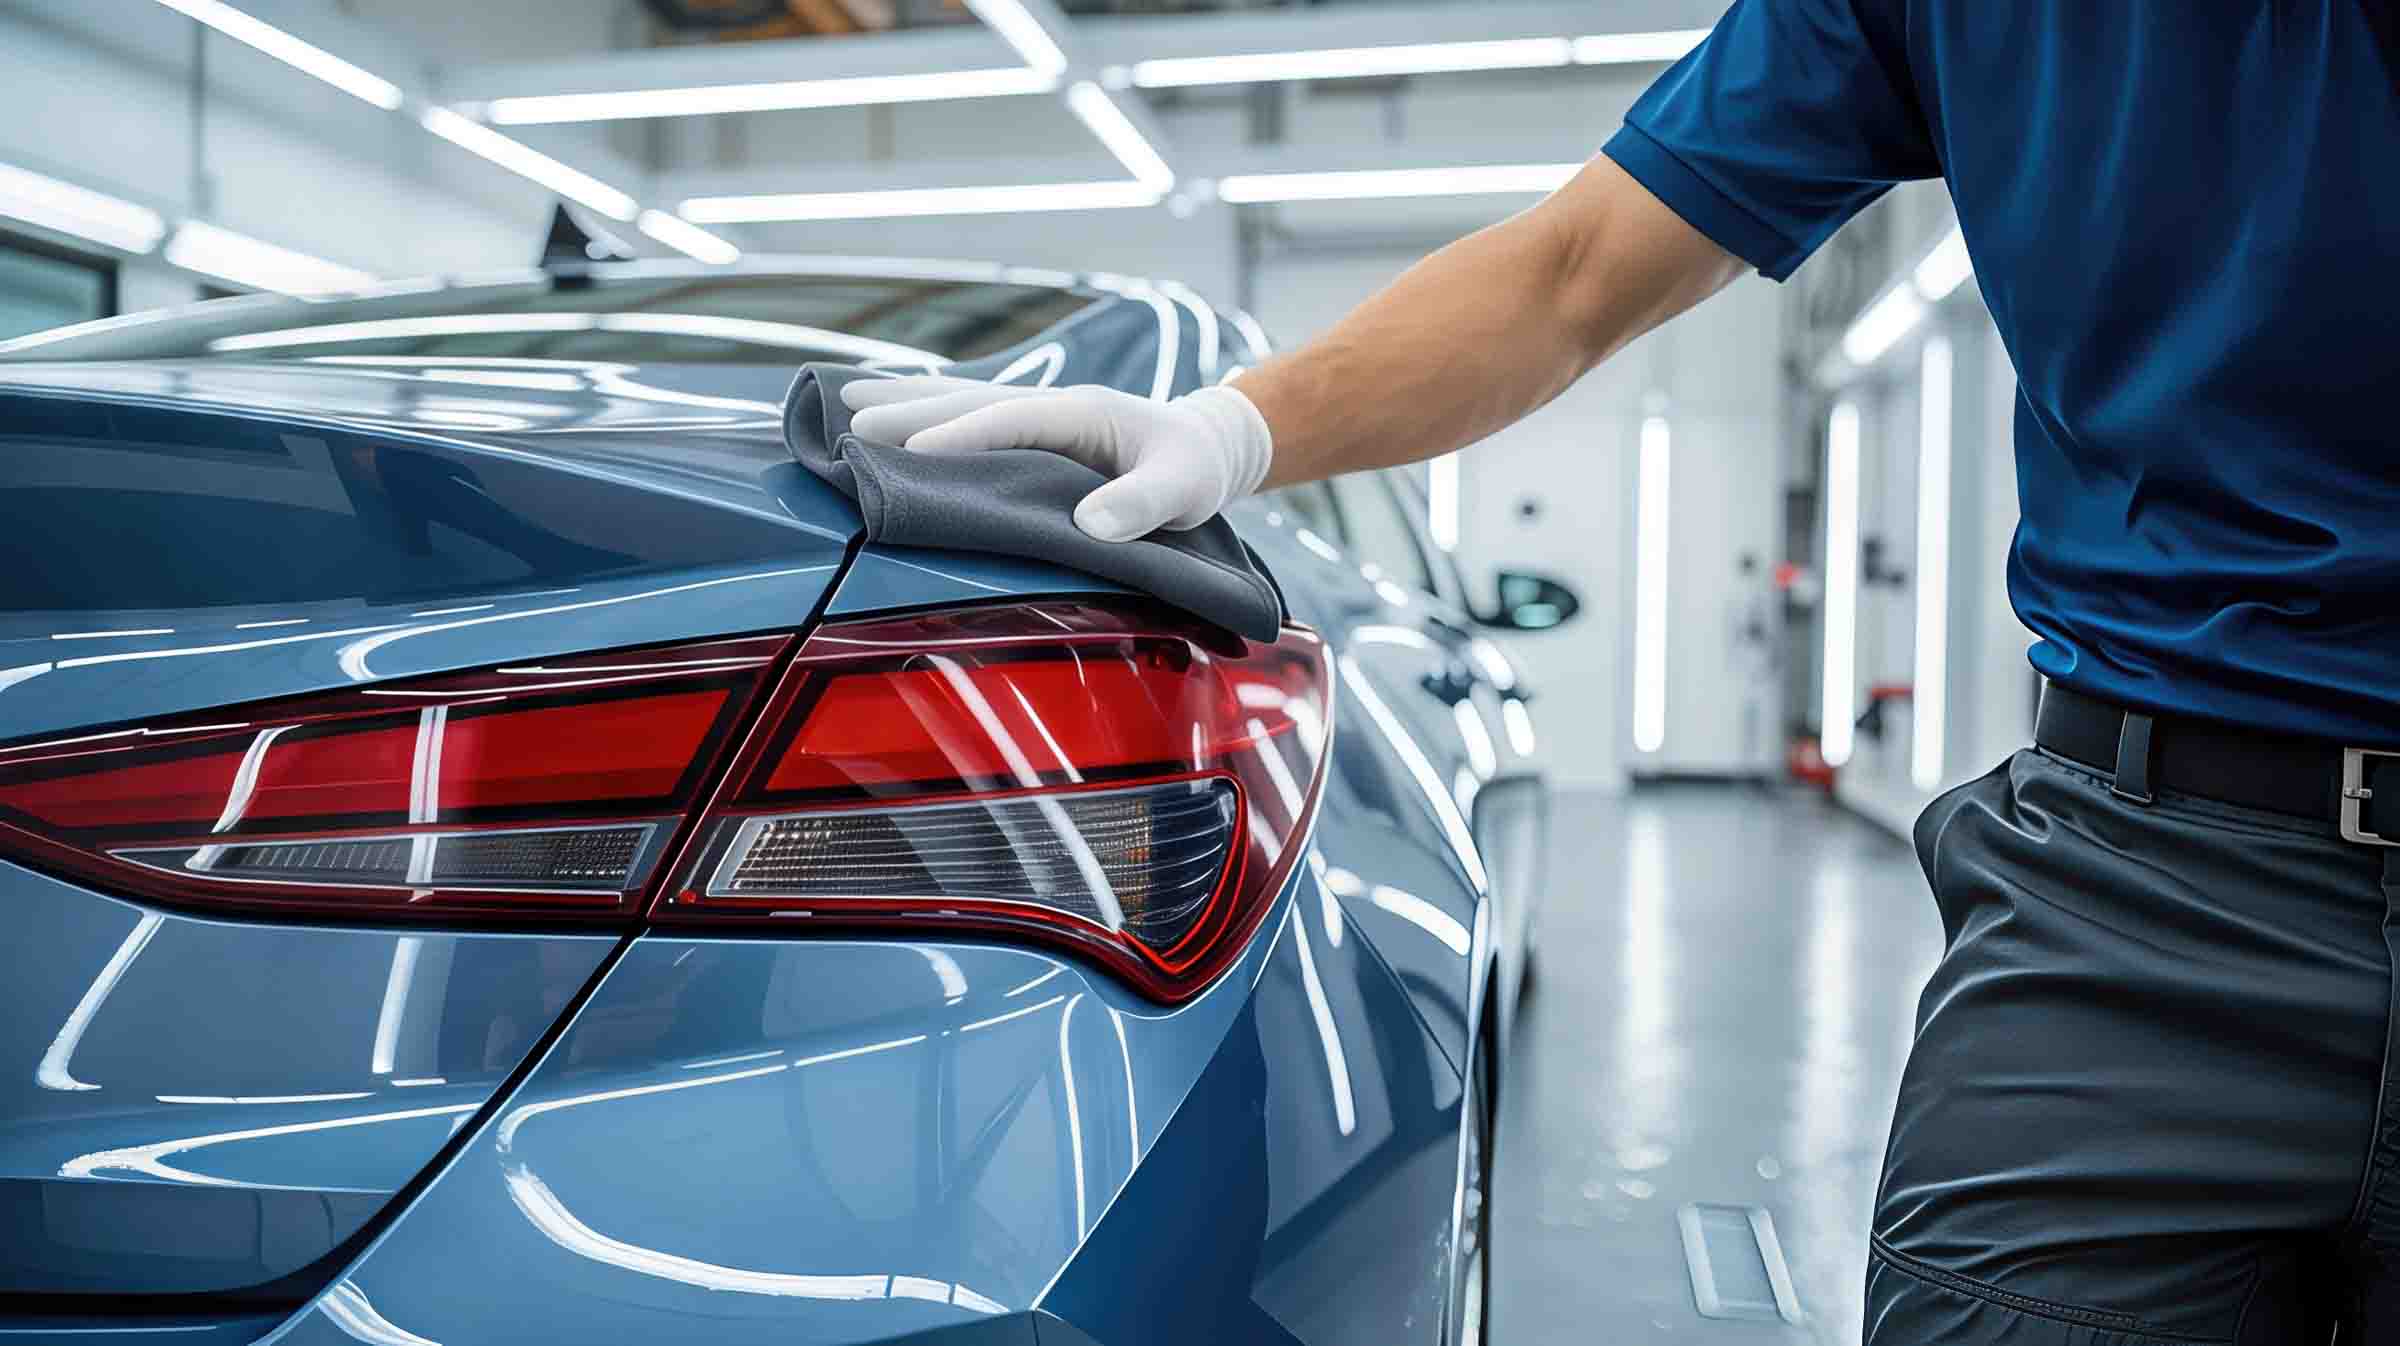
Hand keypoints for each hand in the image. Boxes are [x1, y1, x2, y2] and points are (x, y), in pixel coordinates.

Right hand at [843, 375, 1274, 542]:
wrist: (1206, 446)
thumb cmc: (1193, 469)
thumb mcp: (1184, 489)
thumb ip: (1142, 505)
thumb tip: (1091, 524)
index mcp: (1083, 412)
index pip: (1012, 420)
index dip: (963, 435)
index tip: (912, 452)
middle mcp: (1051, 404)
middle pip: (969, 401)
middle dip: (910, 411)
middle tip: (851, 423)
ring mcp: (1037, 412)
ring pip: (960, 400)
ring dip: (904, 400)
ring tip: (843, 398)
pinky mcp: (1030, 428)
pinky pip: (969, 413)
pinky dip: (925, 410)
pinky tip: (886, 412)